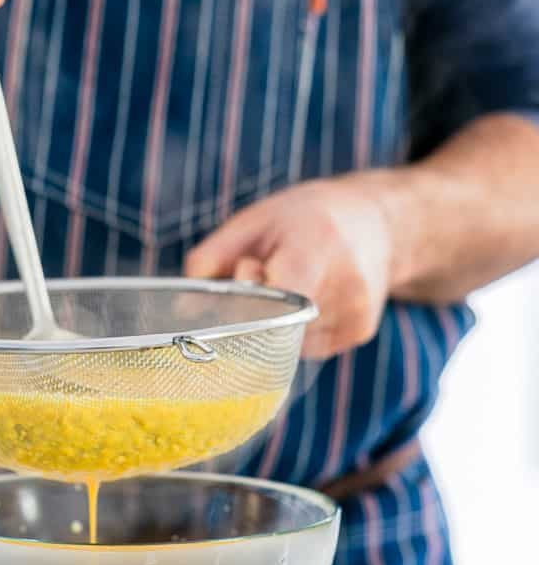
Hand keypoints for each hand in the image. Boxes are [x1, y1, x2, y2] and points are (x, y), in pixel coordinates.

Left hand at [185, 174, 395, 358]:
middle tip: (266, 272)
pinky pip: (306, 347)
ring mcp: (355, 313)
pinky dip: (294, 329)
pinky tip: (308, 298)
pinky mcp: (359, 333)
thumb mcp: (254, 220)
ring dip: (273, 321)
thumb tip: (185, 309)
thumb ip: (212, 259)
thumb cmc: (306, 217)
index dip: (247, 293)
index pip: (273, 295)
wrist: (379, 223)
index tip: (248, 269)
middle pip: (274, 323)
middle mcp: (345, 284)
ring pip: (286, 340)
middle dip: (254, 307)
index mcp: (317, 245)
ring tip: (294, 280)